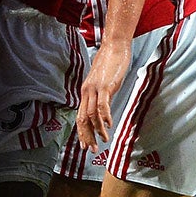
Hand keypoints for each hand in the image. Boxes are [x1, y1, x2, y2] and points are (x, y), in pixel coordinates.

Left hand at [75, 35, 129, 152]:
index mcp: (86, 92)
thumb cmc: (110, 62)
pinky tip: (109, 125)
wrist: (114, 46)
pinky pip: (102, 105)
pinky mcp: (105, 87)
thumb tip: (104, 106)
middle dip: (86, 136)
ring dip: (97, 130)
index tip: (85, 144)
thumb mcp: (103, 81)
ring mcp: (95, 89)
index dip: (82, 132)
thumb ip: (101, 94)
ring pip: (92, 115)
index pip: (81, 116)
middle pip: (83, 119)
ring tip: (103, 140)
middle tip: (91, 149)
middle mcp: (87, 92)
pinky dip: (104, 117)